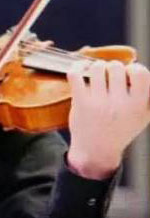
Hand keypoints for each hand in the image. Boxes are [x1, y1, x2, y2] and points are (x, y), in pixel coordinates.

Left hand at [67, 60, 149, 178]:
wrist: (96, 150)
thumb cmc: (120, 129)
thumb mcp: (142, 116)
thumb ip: (147, 95)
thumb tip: (140, 70)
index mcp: (138, 106)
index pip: (140, 73)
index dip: (133, 68)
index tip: (127, 73)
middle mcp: (119, 104)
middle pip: (116, 67)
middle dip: (111, 67)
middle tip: (109, 75)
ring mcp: (99, 103)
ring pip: (97, 68)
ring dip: (96, 67)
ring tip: (96, 73)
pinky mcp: (80, 102)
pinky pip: (76, 74)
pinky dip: (77, 66)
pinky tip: (80, 68)